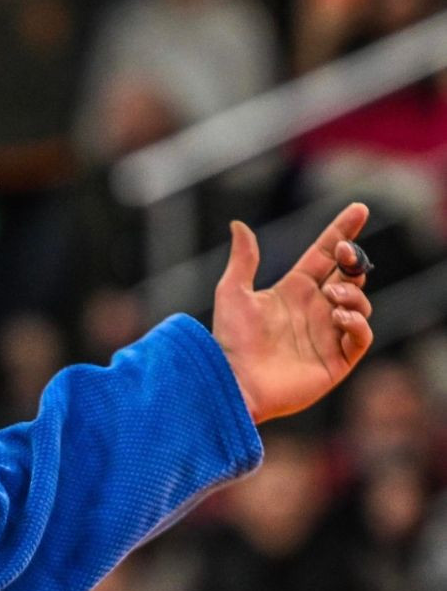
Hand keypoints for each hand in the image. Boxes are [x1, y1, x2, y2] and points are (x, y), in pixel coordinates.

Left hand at [213, 203, 373, 422]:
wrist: (233, 381)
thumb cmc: (229, 340)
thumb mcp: (232, 293)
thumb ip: (243, 260)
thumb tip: (237, 224)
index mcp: (293, 291)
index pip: (325, 255)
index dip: (342, 232)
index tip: (359, 209)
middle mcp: (314, 310)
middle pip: (349, 276)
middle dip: (353, 260)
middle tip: (346, 254)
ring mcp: (327, 335)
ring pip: (359, 303)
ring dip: (352, 293)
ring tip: (331, 296)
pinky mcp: (336, 360)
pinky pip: (361, 337)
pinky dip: (357, 322)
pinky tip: (338, 315)